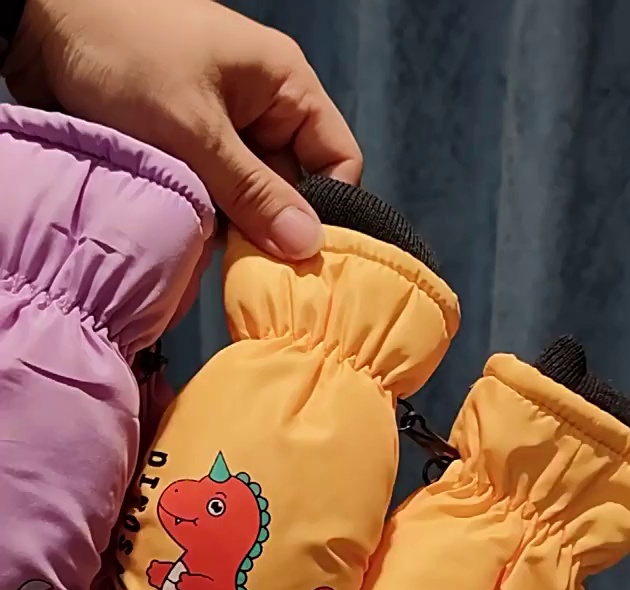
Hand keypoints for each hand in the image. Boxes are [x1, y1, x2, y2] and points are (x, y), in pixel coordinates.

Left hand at [3, 0, 362, 258]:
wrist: (38, 24)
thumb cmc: (123, 53)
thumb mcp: (195, 128)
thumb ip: (252, 191)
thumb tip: (306, 246)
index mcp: (284, 85)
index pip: (338, 159)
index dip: (330, 211)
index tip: (305, 259)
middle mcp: (262, 111)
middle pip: (294, 188)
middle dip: (274, 229)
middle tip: (255, 272)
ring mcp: (223, 134)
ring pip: (251, 200)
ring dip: (235, 230)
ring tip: (218, 258)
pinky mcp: (188, 153)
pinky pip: (215, 199)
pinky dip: (206, 223)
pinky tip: (192, 243)